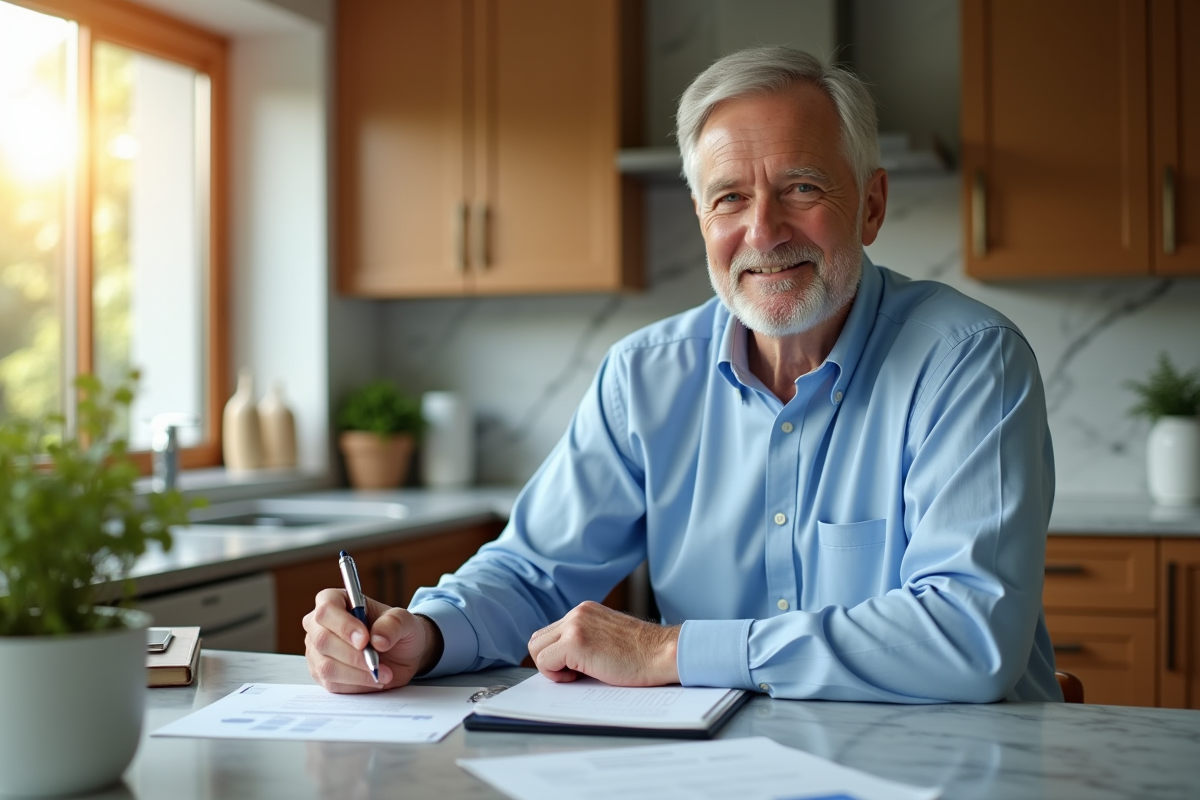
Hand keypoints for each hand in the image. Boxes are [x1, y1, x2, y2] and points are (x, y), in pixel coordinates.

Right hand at [303, 589, 442, 692]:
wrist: (401, 655)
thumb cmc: (397, 631)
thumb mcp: (404, 621)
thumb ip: (394, 624)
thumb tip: (378, 639)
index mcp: (335, 601)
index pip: (327, 610)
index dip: (344, 626)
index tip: (364, 639)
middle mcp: (319, 625)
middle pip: (322, 640)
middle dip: (353, 655)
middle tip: (377, 662)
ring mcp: (317, 651)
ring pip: (326, 666)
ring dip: (358, 673)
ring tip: (383, 673)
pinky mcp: (321, 674)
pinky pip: (332, 683)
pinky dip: (356, 684)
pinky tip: (373, 679)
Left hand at [527, 601, 679, 685]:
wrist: (663, 653)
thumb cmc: (643, 654)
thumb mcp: (609, 637)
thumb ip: (587, 640)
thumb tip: (562, 661)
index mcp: (585, 611)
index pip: (551, 633)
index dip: (558, 655)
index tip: (575, 668)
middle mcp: (577, 613)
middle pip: (539, 639)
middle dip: (550, 660)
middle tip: (574, 673)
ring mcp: (575, 625)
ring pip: (536, 649)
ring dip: (551, 667)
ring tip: (577, 675)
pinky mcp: (575, 642)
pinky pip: (544, 661)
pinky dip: (555, 675)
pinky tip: (580, 677)